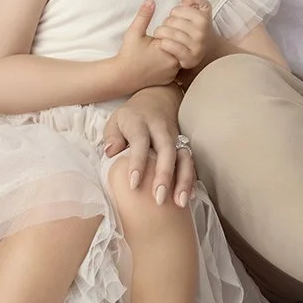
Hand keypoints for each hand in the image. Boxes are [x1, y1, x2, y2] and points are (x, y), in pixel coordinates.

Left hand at [100, 85, 196, 207]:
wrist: (156, 99)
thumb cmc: (131, 118)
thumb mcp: (115, 121)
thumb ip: (112, 137)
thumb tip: (111, 153)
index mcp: (140, 122)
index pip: (140, 142)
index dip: (138, 162)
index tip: (134, 184)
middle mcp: (161, 129)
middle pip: (167, 151)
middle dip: (165, 175)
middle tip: (159, 199)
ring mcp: (176, 137)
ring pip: (184, 157)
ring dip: (183, 180)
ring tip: (179, 203)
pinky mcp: (184, 146)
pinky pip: (191, 163)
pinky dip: (191, 180)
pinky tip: (189, 198)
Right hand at [112, 0, 181, 92]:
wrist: (122, 77)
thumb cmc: (128, 54)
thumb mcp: (134, 32)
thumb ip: (144, 16)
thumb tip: (151, 1)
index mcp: (166, 49)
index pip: (178, 33)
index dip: (170, 30)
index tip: (158, 34)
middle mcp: (173, 62)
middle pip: (181, 44)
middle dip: (172, 40)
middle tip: (156, 43)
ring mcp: (172, 72)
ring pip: (180, 55)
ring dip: (173, 51)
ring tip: (157, 51)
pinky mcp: (170, 79)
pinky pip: (176, 67)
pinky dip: (170, 62)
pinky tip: (158, 60)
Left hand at [151, 0, 216, 70]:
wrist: (207, 50)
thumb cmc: (196, 28)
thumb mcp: (199, 10)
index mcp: (203, 18)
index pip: (176, 10)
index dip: (174, 13)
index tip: (177, 18)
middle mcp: (202, 32)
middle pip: (171, 22)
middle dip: (166, 24)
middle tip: (169, 28)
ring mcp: (197, 46)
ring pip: (168, 34)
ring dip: (161, 34)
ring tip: (163, 36)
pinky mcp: (190, 58)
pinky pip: (169, 46)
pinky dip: (163, 44)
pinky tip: (164, 44)